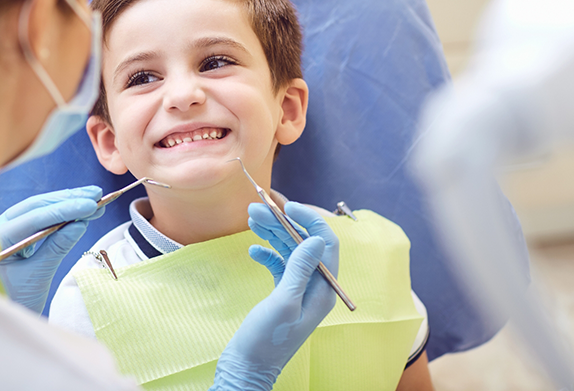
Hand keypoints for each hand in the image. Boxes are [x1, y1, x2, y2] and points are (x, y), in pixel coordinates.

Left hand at [0, 186, 103, 313]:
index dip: (65, 209)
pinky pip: (36, 219)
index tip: (91, 204)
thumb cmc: (12, 303)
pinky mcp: (12, 235)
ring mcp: (2, 230)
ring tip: (93, 199)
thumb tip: (80, 223)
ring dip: (65, 203)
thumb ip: (57, 247)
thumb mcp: (36, 277)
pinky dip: (58, 215)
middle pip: (34, 207)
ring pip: (36, 209)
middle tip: (96, 195)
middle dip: (67, 200)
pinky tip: (77, 211)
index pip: (34, 217)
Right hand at [210, 202, 338, 390]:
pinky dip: (266, 254)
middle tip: (255, 209)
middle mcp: (314, 287)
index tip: (287, 206)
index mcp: (323, 289)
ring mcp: (298, 290)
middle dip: (282, 223)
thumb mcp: (283, 301)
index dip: (309, 221)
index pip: (326, 244)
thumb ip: (300, 269)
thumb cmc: (266, 340)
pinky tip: (252, 250)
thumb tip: (317, 238)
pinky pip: (278, 265)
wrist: (247, 368)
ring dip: (271, 234)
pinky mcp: (282, 294)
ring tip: (250, 218)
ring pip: (289, 251)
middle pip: (303, 244)